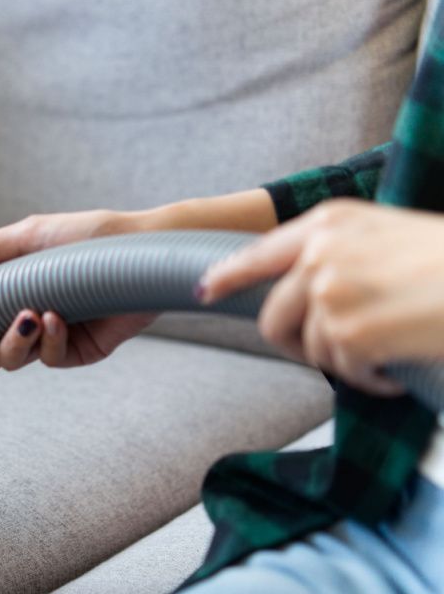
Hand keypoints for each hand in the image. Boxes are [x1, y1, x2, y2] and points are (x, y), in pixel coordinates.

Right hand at [0, 210, 158, 376]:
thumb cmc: (87, 236)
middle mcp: (25, 321)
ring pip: (13, 360)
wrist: (139, 248)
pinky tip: (57, 317)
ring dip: (12, 341)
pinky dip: (50, 340)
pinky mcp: (80, 350)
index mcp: (7, 296)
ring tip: (30, 314)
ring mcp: (52, 338)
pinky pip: (51, 358)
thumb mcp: (28, 234)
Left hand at [200, 199, 443, 394]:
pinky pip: (340, 371)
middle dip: (298, 344)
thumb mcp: (388, 237)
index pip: (258, 251)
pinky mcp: (349, 330)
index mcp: (330, 221)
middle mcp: (321, 250)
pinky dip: (368, 381)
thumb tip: (307, 293)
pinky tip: (395, 371)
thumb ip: (340, 253)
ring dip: (346, 363)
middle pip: (272, 315)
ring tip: (387, 353)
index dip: (228, 276)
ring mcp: (331, 290)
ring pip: (308, 348)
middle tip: (340, 353)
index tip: (206, 291)